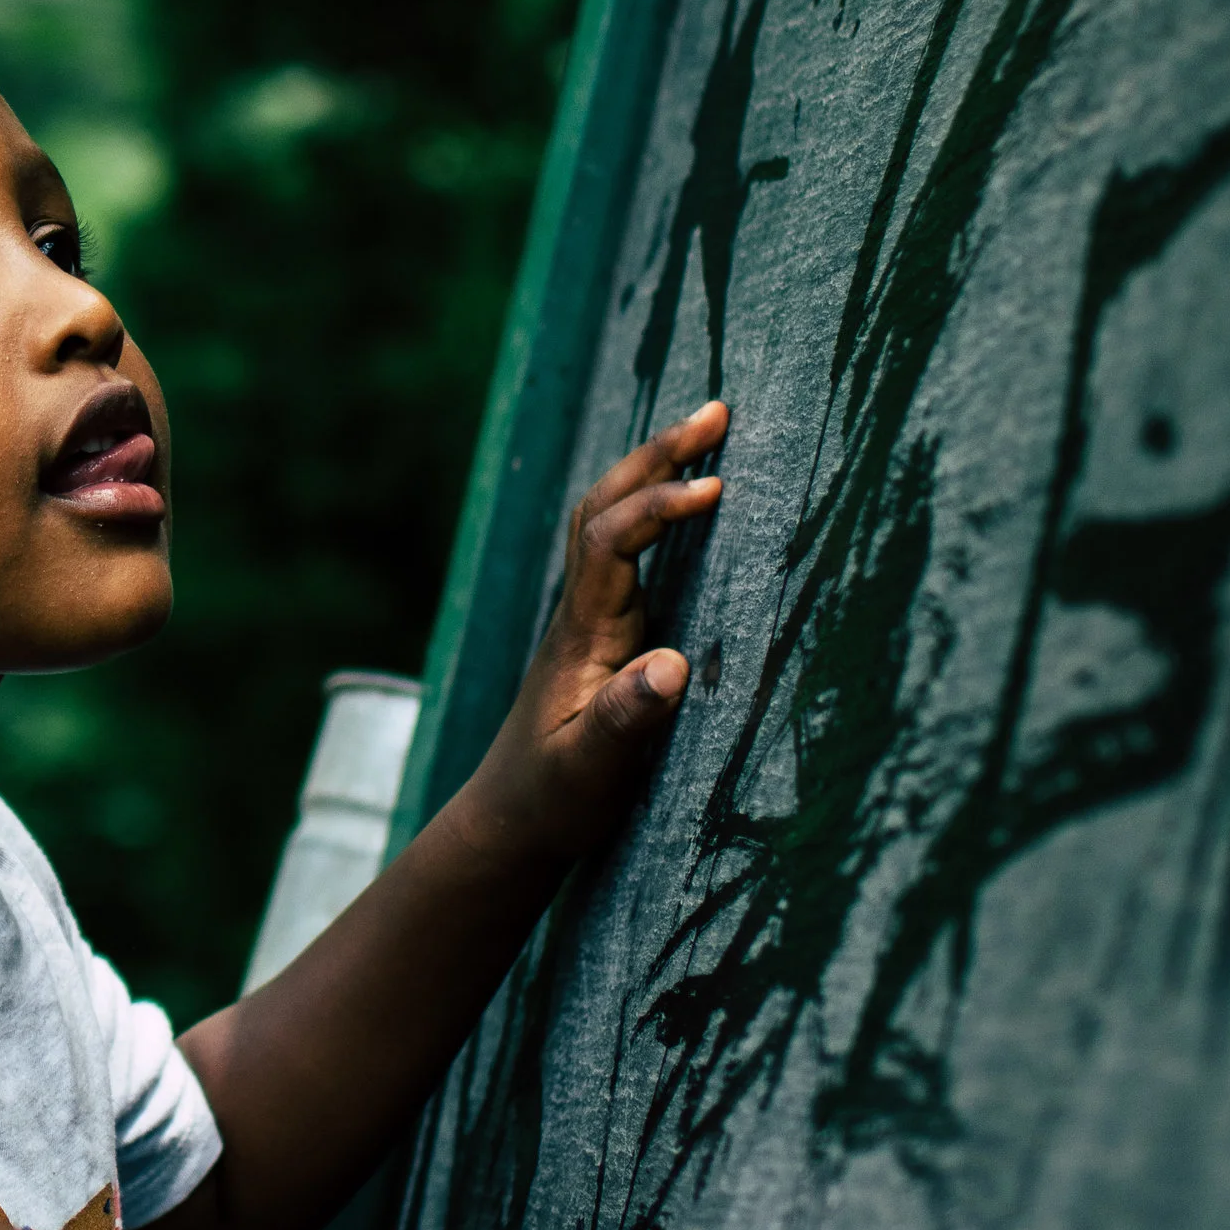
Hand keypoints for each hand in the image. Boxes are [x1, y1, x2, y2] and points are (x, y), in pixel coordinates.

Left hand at [464, 401, 726, 871]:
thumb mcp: (589, 772)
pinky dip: (655, 506)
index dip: (657, 507)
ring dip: (653, 468)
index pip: (609, 542)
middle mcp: (582, 609)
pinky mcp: (605, 629)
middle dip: (656, 455)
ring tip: (710, 427)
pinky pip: (625, 546)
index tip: (715, 489)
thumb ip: (623, 723)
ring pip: (609, 517)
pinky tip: (691, 494)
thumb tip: (671, 667)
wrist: (510, 817)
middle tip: (719, 411)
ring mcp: (591, 615)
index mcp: (581, 632)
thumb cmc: (551, 798)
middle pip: (603, 506)